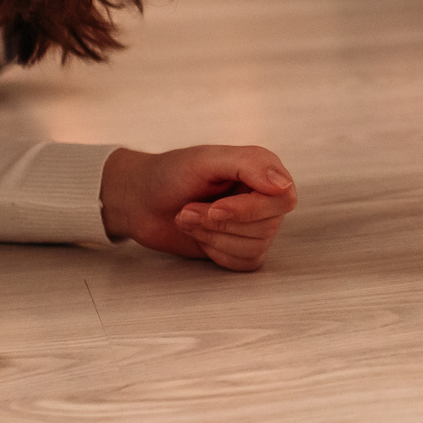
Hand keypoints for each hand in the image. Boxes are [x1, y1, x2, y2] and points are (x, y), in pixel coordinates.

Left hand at [100, 144, 296, 271]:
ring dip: (212, 236)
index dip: (249, 209)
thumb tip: (283, 185)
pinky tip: (199, 235)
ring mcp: (254, 225)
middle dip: (220, 223)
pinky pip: (245, 263)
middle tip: (190, 209)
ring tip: (189, 218)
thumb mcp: (206, 159)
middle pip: (268, 226)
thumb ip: (249, 164)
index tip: (215, 207)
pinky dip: (216, 252)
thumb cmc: (169, 174)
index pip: (283, 199)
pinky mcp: (241, 248)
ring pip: (254, 247)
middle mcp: (263, 198)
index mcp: (261, 171)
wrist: (139, 201)